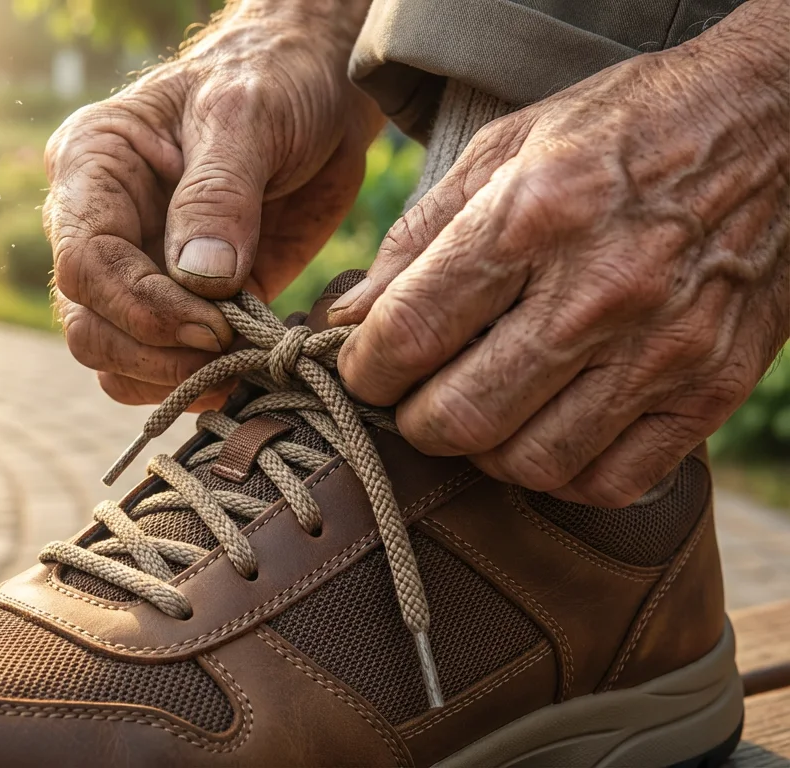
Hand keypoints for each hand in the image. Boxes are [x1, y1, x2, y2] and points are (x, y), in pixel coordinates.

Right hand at [44, 0, 381, 407]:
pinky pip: (161, 367)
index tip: (212, 324)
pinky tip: (249, 365)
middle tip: (231, 352)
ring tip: (242, 363)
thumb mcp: (246, 115)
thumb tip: (199, 280)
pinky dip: (198, 382)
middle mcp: (102, 225)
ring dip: (173, 377)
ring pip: (114, 358)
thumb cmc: (272, 80)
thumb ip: (218, 194)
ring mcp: (137, 271)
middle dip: (155, 351)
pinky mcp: (184, 305)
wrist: (320, 90)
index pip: (84, 261)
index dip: (140, 307)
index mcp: (91, 167)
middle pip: (88, 324)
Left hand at [329, 0, 789, 505]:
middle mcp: (600, 290)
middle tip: (412, 398)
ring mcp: (663, 348)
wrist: (774, 123)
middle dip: (411, 421)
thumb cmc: (624, 131)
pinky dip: (560, 473)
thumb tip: (347, 318)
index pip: (411, 332)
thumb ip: (417, 236)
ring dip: (481, 452)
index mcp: (534, 216)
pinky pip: (610, 481)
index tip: (360, 369)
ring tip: (479, 412)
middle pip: (461, 416)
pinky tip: (545, 430)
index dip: (364, 369)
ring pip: (529, 462)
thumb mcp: (507, 146)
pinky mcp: (712, 388)